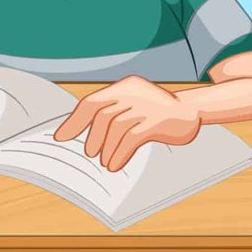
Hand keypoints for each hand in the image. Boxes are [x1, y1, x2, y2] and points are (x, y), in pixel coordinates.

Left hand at [54, 77, 200, 172]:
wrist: (192, 111)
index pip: (91, 102)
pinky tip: (115, 164)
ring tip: (105, 163)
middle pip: (101, 114)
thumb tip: (86, 137)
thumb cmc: (157, 113)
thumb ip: (114, 114)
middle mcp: (133, 93)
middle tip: (90, 153)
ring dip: (106, 149)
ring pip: (115, 127)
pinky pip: (131, 138)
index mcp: (125, 87)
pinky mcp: (157, 120)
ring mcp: (146, 105)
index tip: (60, 137)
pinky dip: (119, 154)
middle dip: (92, 137)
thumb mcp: (135, 106)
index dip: (74, 121)